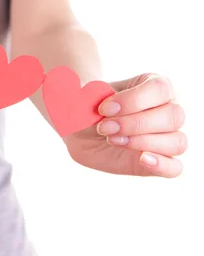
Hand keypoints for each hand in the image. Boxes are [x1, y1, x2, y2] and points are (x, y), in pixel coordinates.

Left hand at [63, 73, 186, 177]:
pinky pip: (175, 168)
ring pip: (177, 142)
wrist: (79, 127)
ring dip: (142, 142)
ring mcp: (167, 137)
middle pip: (173, 116)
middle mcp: (168, 110)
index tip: (103, 109)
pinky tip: (141, 159)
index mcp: (155, 87)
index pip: (159, 89)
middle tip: (104, 127)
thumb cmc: (86, 107)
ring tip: (112, 139)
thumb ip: (88, 92)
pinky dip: (161, 165)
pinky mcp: (160, 161)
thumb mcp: (84, 94)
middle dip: (134, 123)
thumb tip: (93, 98)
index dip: (132, 100)